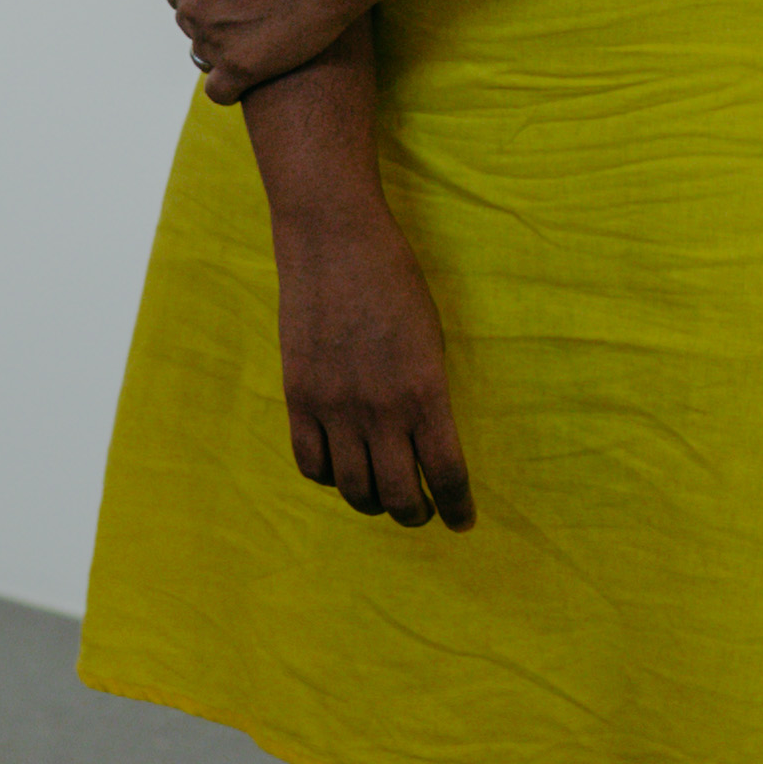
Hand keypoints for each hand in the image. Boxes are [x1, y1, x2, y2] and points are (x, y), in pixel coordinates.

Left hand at [144, 0, 390, 101]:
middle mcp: (190, 6)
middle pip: (193, 22)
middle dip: (219, 15)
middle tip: (261, 2)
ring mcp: (214, 39)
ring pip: (206, 54)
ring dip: (229, 47)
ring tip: (267, 29)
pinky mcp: (243, 68)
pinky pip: (219, 91)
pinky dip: (232, 85)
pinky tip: (255, 68)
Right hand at [272, 205, 473, 528]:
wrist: (334, 241)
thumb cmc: (395, 280)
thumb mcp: (431, 338)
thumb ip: (429, 394)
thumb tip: (427, 441)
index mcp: (426, 392)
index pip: (447, 473)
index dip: (457, 507)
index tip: (463, 522)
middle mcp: (381, 409)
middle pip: (400, 496)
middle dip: (417, 514)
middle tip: (423, 511)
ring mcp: (336, 407)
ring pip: (354, 489)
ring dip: (373, 502)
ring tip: (383, 496)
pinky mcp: (299, 398)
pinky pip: (311, 465)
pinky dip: (329, 477)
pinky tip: (341, 468)